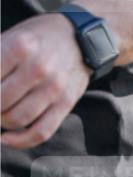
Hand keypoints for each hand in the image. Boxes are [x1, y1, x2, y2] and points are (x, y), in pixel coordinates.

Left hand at [1, 15, 90, 149]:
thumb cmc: (39, 38)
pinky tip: (7, 138)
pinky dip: (20, 141)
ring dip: (1, 122)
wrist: (80, 39)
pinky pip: (41, 132)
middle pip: (0, 101)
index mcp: (20, 46)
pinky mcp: (66, 103)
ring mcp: (54, 88)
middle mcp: (39, 67)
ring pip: (17, 119)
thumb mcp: (11, 35)